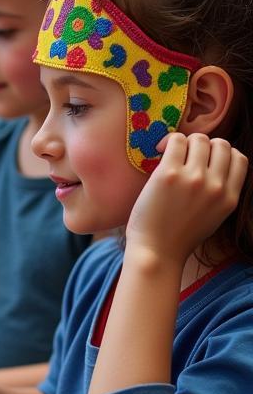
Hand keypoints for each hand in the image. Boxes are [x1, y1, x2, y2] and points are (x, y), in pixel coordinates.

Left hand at [126, 133, 247, 266]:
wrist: (155, 253)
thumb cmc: (177, 238)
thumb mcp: (212, 217)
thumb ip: (218, 194)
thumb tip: (213, 170)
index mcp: (230, 197)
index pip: (239, 159)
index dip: (222, 155)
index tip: (204, 161)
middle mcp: (216, 185)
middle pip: (221, 145)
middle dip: (204, 146)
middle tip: (184, 157)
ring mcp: (194, 179)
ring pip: (200, 140)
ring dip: (186, 143)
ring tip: (170, 155)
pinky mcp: (169, 175)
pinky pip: (177, 141)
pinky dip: (169, 142)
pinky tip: (159, 151)